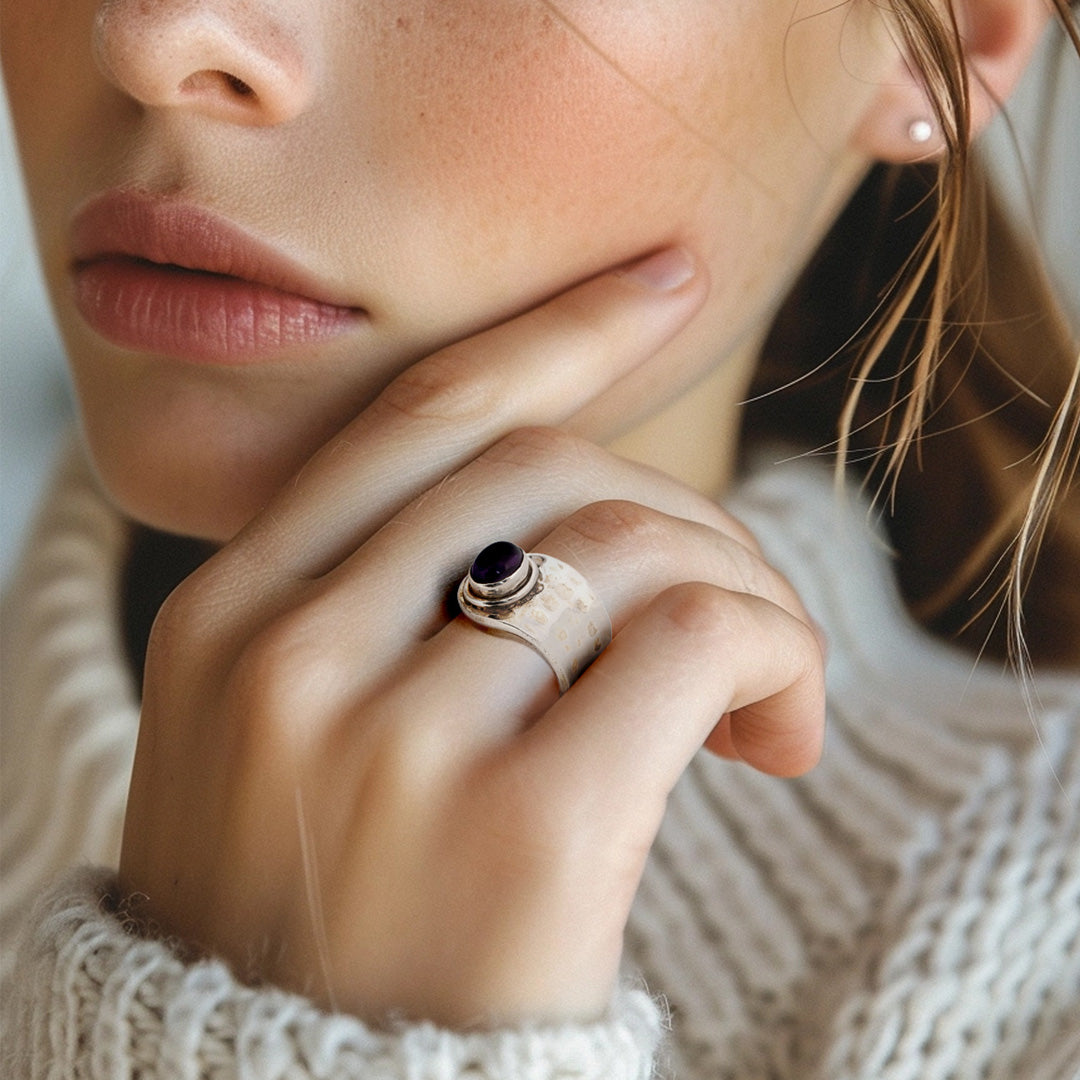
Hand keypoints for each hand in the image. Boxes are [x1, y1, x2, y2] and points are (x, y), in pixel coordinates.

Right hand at [118, 248, 825, 1027]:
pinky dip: (773, 651)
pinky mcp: (526, 832)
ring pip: (633, 543)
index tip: (665, 278)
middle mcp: (293, 658)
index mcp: (229, 616)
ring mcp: (398, 743)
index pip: (420, 414)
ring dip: (741, 586)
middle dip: (680, 509)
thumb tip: (575, 503)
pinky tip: (781, 724)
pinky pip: (693, 642)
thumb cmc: (318, 917)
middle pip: (549, 468)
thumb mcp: (285, 739)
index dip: (558, 332)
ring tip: (766, 684)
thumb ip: (376, 606)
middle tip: (738, 597)